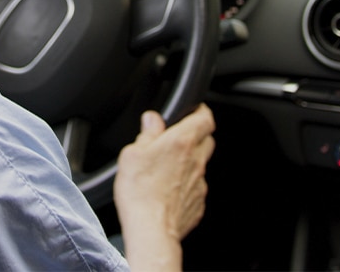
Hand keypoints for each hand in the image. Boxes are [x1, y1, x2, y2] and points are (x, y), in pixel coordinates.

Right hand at [114, 104, 215, 271]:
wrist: (151, 230)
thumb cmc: (140, 193)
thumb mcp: (132, 154)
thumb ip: (147, 133)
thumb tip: (152, 120)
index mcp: (182, 142)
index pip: (205, 117)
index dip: (201, 110)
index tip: (194, 110)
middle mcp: (196, 161)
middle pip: (207, 140)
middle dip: (197, 135)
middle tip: (179, 137)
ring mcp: (199, 184)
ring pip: (201, 165)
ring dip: (190, 161)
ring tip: (167, 168)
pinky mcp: (197, 203)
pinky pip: (196, 187)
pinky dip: (186, 185)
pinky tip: (168, 190)